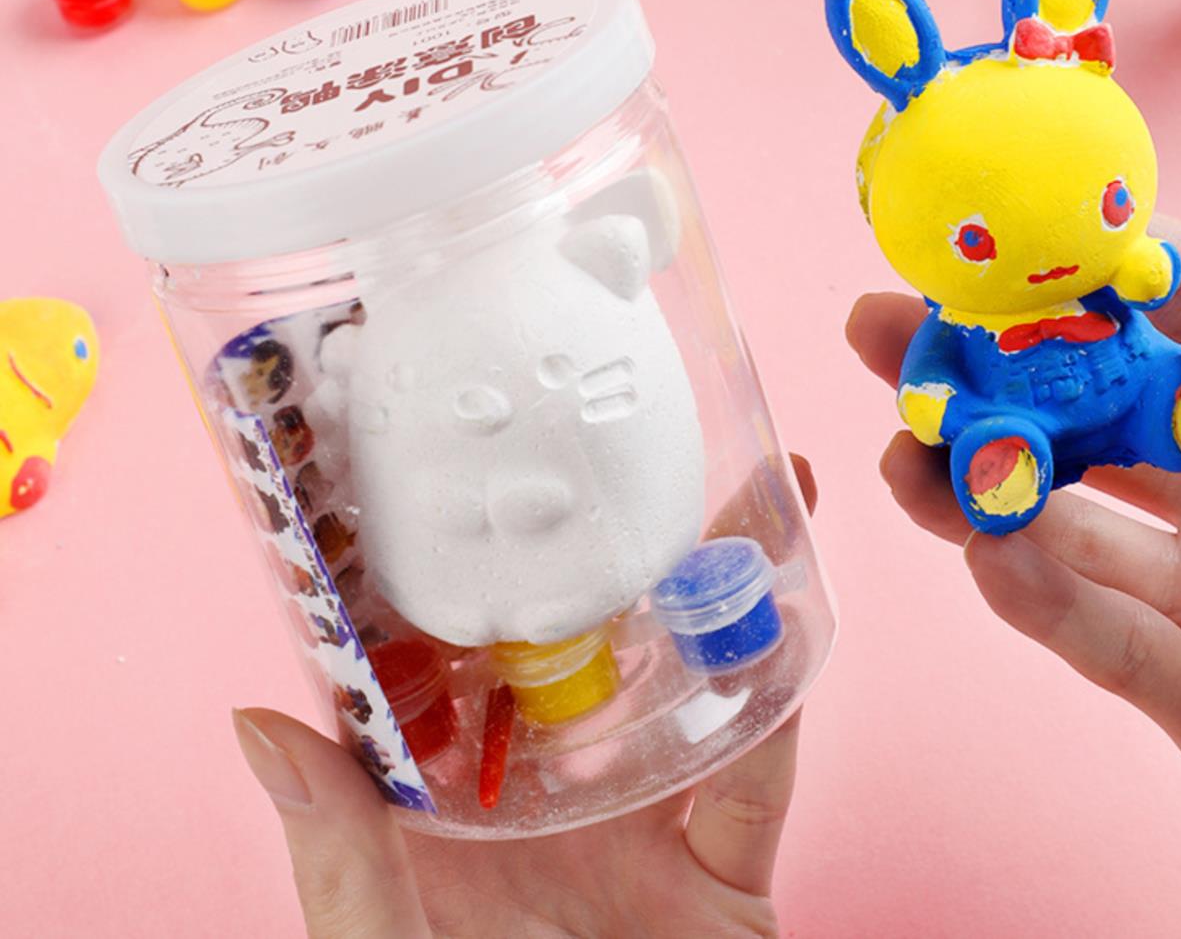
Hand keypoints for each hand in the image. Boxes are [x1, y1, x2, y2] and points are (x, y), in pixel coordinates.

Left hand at [233, 456, 817, 937]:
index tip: (492, 476)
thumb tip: (258, 721)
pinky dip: (781, 694)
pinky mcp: (726, 859)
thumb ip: (337, 848)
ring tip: (754, 484)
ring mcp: (648, 814)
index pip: (470, 655)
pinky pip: (761, 765)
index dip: (481, 562)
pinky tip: (794, 612)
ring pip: (694, 674)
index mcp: (465, 798)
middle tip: (646, 450)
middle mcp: (558, 787)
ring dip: (729, 583)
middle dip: (630, 545)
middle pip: (600, 640)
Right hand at [847, 218, 1180, 843]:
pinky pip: (1100, 639)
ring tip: (900, 454)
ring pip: (1066, 528)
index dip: (1096, 274)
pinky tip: (980, 549)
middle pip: (1086, 419)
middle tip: (885, 332)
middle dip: (980, 373)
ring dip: (974, 488)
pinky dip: (1033, 597)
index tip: (1009, 240)